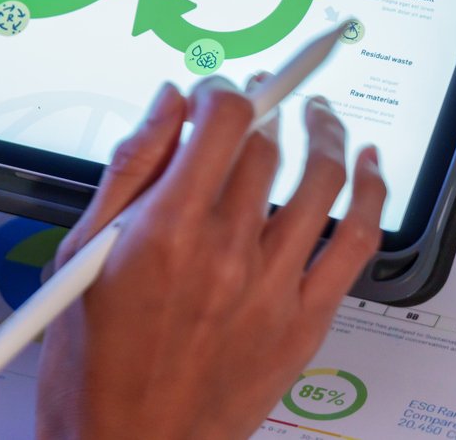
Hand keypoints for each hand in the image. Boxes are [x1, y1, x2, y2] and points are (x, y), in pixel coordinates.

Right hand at [36, 76, 385, 439]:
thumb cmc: (92, 363)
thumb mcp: (83, 255)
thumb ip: (128, 170)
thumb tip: (164, 106)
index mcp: (166, 230)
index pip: (223, 121)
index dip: (222, 91)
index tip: (213, 92)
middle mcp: (227, 253)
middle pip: (266, 147)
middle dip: (261, 109)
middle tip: (252, 103)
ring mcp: (272, 289)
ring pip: (321, 181)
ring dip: (323, 133)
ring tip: (316, 116)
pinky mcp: (304, 322)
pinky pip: (356, 243)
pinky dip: (371, 193)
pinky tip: (369, 165)